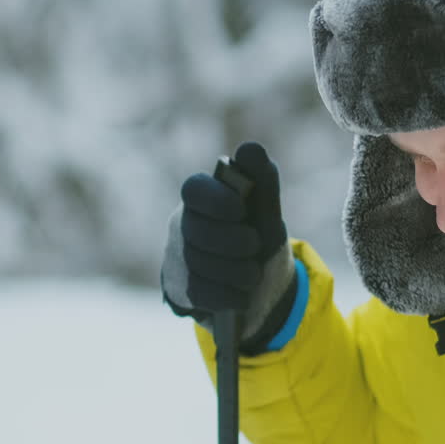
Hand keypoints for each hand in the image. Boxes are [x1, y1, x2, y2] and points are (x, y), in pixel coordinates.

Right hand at [161, 141, 297, 353]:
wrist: (259, 284)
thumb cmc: (258, 234)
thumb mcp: (266, 208)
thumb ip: (261, 178)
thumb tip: (248, 148)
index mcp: (203, 197)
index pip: (194, 190)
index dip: (214, 199)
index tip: (239, 210)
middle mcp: (183, 224)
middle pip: (196, 231)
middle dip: (231, 241)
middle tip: (254, 245)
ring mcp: (178, 257)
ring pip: (198, 264)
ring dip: (235, 271)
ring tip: (253, 274)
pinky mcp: (179, 289)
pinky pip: (199, 292)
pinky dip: (228, 295)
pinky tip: (242, 294)